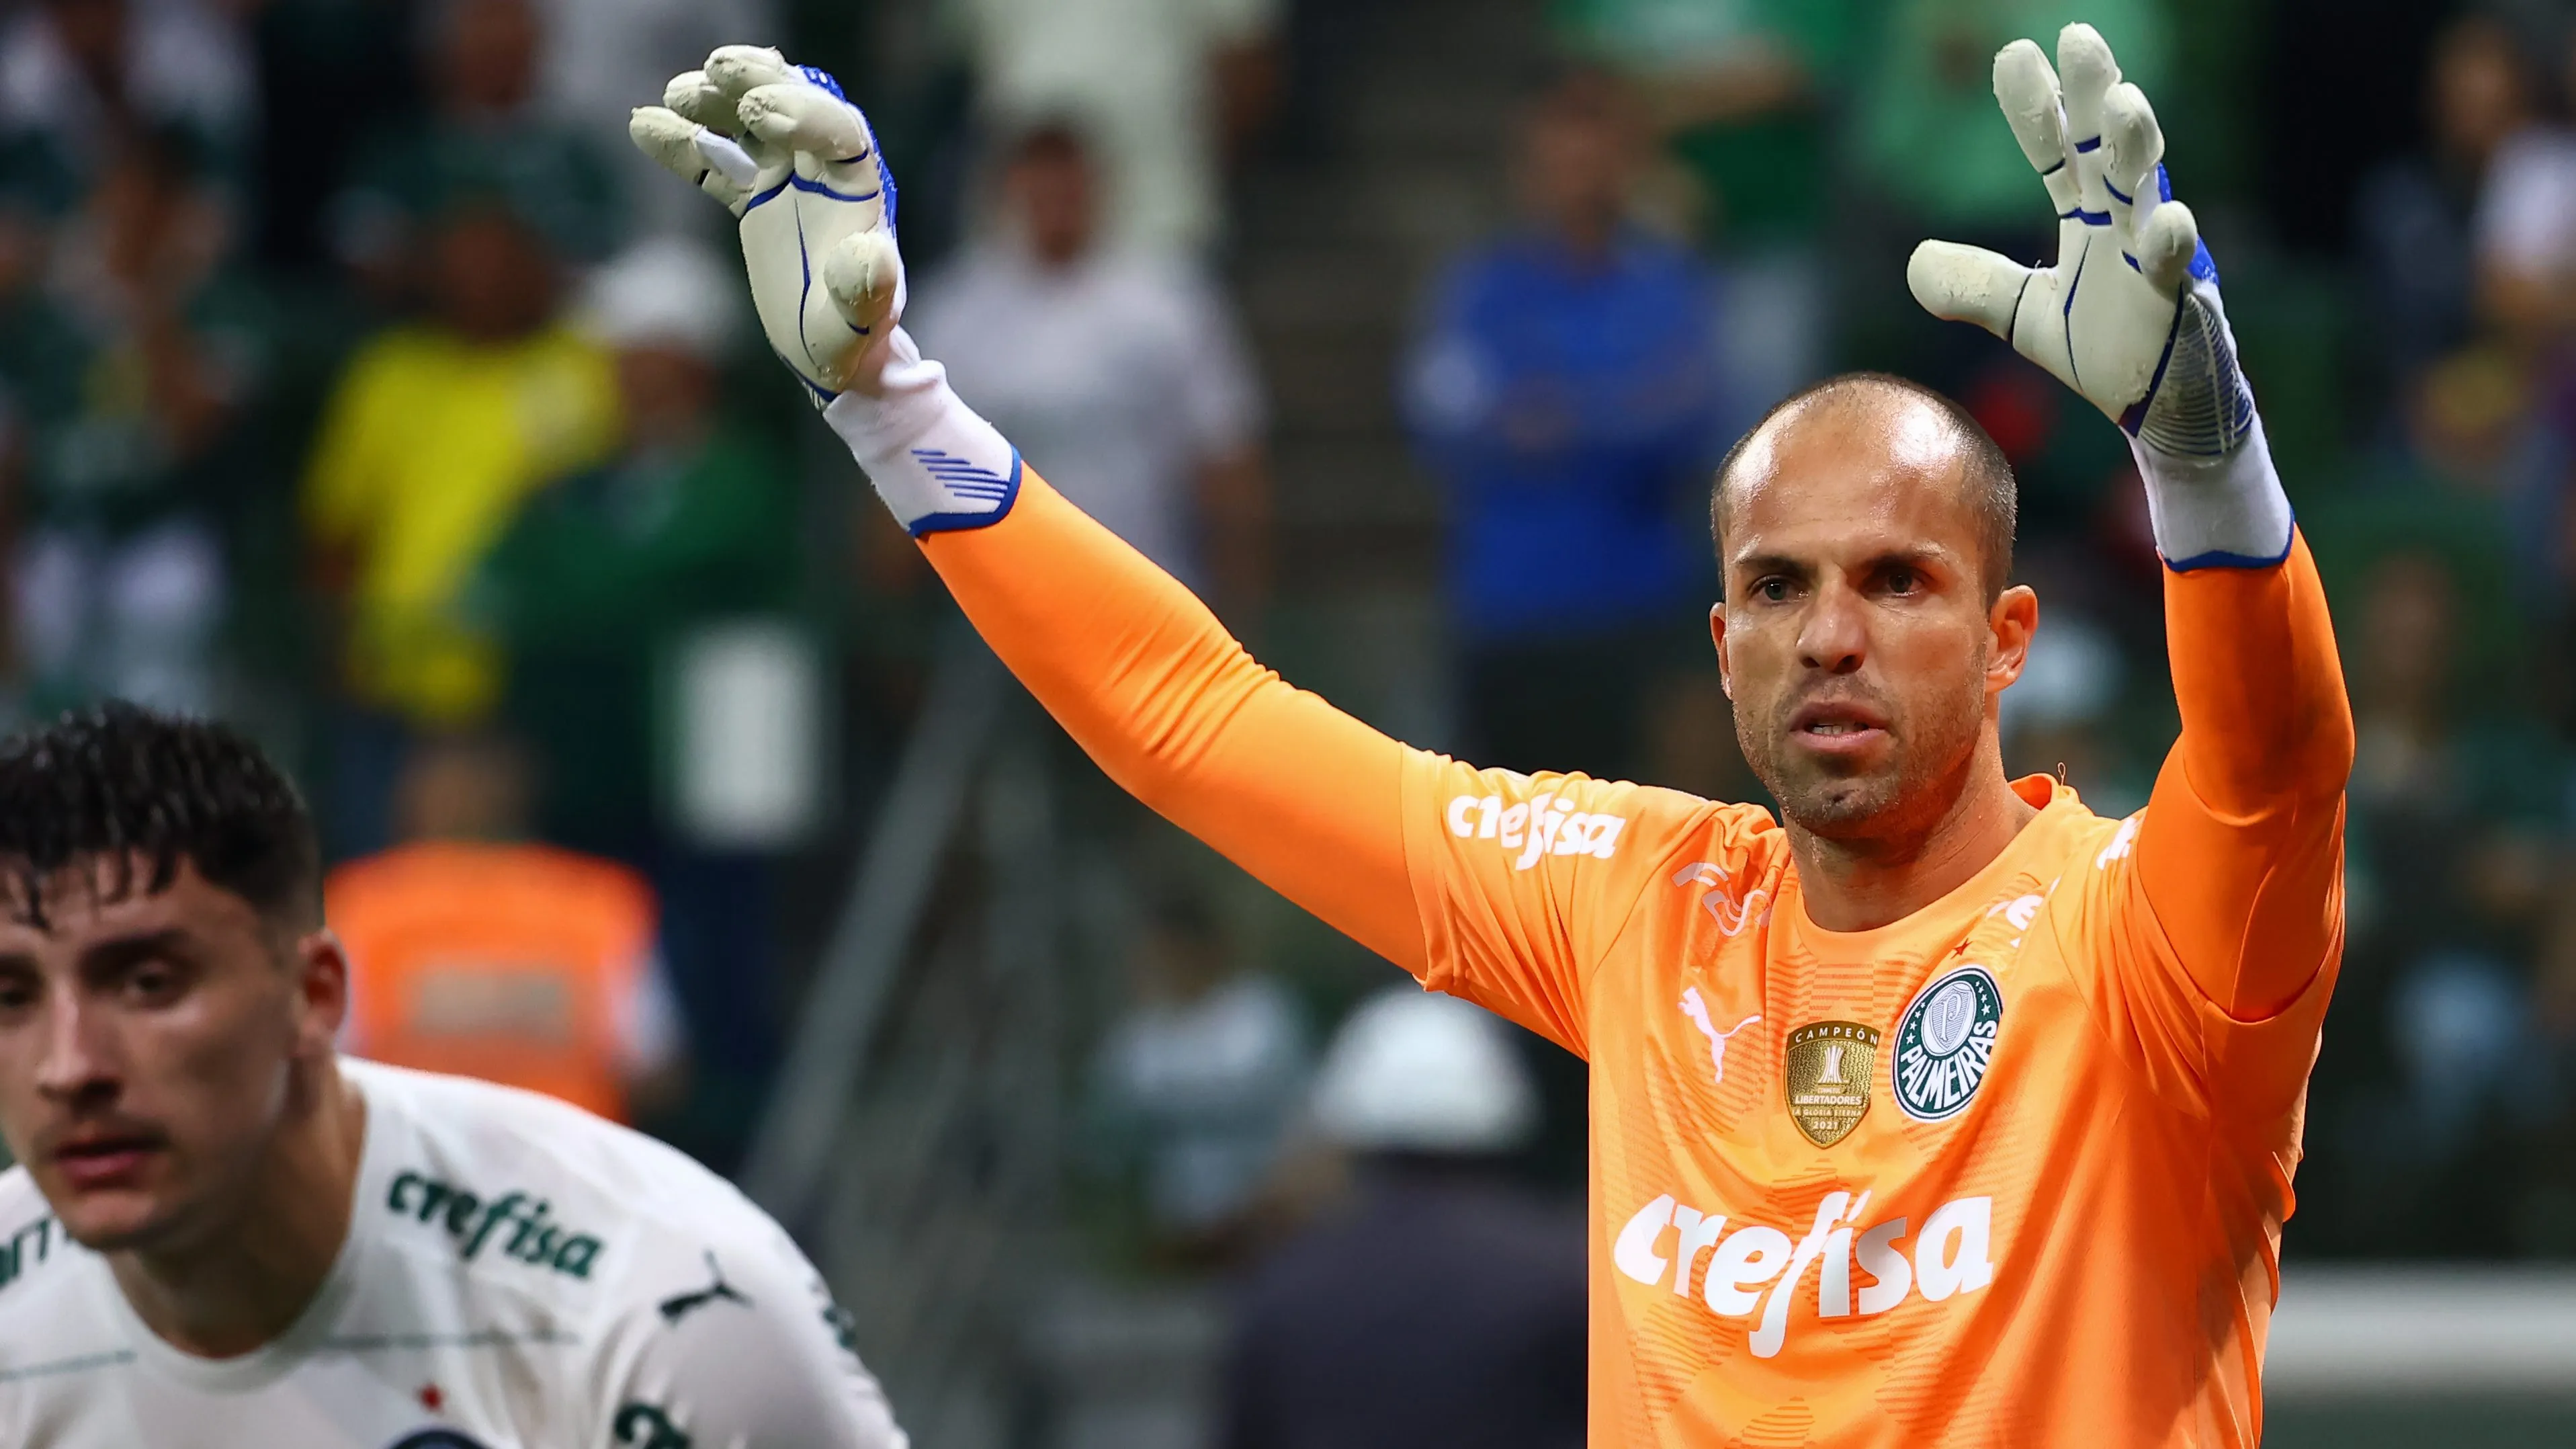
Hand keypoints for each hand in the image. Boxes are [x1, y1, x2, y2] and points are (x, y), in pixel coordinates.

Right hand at [629, 48, 1019, 535]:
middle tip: (715, 74)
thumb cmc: (851, 342)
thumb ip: (865, 289)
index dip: (802, 111)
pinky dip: (681, 145)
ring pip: (749, 124)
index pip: (839, 130)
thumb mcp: (858, 323)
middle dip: (756, 83)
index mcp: (858, 191)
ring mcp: (786, 181)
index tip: (758, 111)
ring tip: (675, 95)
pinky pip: (714, 163)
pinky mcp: (753, 199)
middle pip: (793, 106)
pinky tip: (643, 126)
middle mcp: (823, 174)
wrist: (829, 360)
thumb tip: (871, 254)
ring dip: (714, 103)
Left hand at [1906, 24, 2254, 460]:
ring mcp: (2156, 254)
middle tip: (2079, 34)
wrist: (2158, 407)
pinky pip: (2176, 266)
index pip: (2057, 151)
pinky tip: (2168, 220)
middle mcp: (2124, 221)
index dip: (2037, 107)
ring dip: (2139, 146)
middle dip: (2096, 91)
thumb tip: (1914, 261)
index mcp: (2089, 216)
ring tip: (2124, 103)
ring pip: (2150, 188)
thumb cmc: (2106, 349)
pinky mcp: (2179, 299)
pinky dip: (2172, 242)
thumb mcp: (2024, 315)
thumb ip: (1977, 284)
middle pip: (2108, 145)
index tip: (2013, 56)